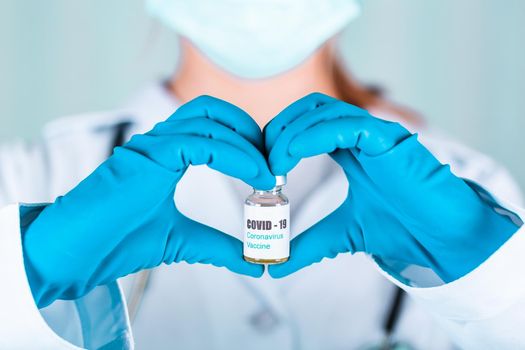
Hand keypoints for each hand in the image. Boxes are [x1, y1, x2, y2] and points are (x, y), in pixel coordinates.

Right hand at [23, 95, 274, 307]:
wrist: (77, 254)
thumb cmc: (119, 242)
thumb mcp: (183, 241)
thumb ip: (218, 246)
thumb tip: (253, 262)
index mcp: (166, 154)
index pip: (213, 125)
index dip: (245, 140)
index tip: (269, 172)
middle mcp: (159, 141)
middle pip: (213, 111)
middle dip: (250, 131)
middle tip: (273, 164)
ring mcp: (151, 145)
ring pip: (209, 120)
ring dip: (246, 143)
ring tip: (269, 173)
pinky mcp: (147, 156)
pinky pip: (200, 142)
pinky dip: (234, 155)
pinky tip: (255, 176)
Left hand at [264, 93, 516, 281]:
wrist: (440, 240)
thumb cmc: (400, 230)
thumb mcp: (340, 235)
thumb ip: (307, 245)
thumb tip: (274, 266)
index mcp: (351, 149)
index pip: (306, 125)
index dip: (280, 138)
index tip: (263, 166)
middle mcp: (362, 135)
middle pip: (309, 109)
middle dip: (280, 129)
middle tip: (264, 160)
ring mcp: (375, 133)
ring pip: (322, 112)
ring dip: (291, 133)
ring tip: (274, 163)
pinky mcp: (388, 138)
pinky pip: (344, 125)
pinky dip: (312, 135)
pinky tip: (293, 155)